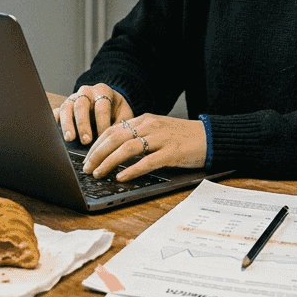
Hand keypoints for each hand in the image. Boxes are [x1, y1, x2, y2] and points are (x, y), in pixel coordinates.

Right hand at [53, 84, 133, 144]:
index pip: (101, 105)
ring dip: (67, 124)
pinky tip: (55, 131)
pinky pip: (56, 111)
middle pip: (81, 105)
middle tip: (86, 140)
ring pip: (67, 108)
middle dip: (83, 124)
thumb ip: (121, 124)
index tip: (103, 136)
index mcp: (103, 91)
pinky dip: (55, 120)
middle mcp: (86, 92)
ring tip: (69, 139)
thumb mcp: (124, 113)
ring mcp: (73, 98)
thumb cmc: (117, 111)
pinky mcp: (64, 106)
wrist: (108, 102)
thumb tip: (117, 141)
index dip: (102, 122)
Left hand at [83, 114, 206, 181]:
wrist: (209, 136)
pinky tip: (122, 177)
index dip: (96, 144)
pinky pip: (148, 161)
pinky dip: (132, 169)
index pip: (112, 130)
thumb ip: (138, 136)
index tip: (87, 158)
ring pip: (127, 148)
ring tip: (99, 173)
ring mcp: (161, 138)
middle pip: (115, 138)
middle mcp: (150, 126)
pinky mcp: (172, 152)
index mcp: (144, 120)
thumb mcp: (156, 131)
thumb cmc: (182, 136)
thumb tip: (114, 151)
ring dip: (109, 162)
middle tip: (87, 168)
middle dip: (97, 154)